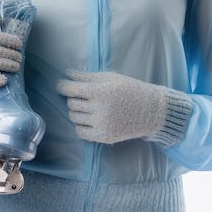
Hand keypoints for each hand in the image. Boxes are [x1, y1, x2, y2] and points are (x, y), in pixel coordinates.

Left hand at [57, 70, 191, 145]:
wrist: (150, 110)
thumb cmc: (130, 89)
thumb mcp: (109, 78)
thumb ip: (87, 76)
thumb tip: (67, 74)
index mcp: (100, 92)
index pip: (70, 89)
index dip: (62, 86)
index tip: (61, 85)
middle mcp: (99, 109)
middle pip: (71, 103)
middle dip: (73, 97)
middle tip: (81, 94)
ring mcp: (101, 125)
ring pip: (74, 117)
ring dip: (76, 111)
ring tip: (87, 105)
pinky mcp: (104, 137)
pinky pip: (81, 132)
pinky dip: (80, 125)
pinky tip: (88, 118)